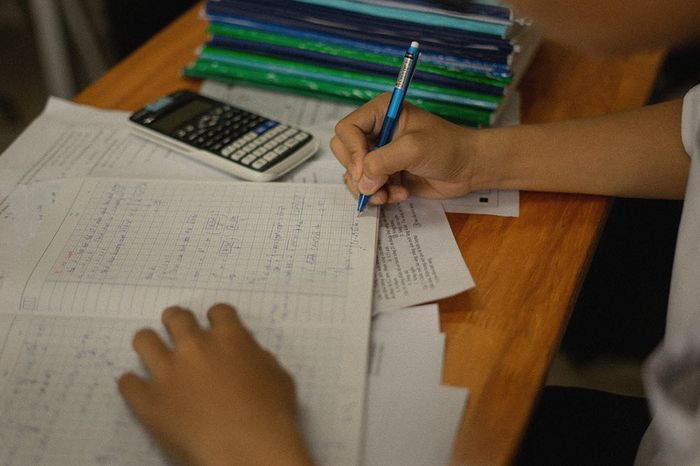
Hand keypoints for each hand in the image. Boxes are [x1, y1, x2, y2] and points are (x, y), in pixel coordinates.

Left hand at [118, 304, 312, 465]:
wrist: (246, 450)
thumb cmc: (271, 415)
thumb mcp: (278, 377)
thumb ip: (258, 358)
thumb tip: (247, 356)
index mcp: (229, 338)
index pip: (218, 311)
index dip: (217, 318)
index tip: (216, 327)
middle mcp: (194, 346)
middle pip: (177, 317)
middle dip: (178, 322)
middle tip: (180, 333)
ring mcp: (167, 372)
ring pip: (144, 340)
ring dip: (151, 344)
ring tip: (155, 354)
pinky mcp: (147, 400)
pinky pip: (127, 383)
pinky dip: (133, 384)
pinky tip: (141, 390)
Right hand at [331, 93, 479, 204]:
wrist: (468, 168)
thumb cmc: (446, 148)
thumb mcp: (413, 149)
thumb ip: (382, 162)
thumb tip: (362, 182)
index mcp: (380, 113)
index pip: (347, 129)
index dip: (351, 152)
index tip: (364, 171)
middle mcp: (376, 131)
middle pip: (344, 153)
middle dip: (358, 174)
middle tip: (377, 186)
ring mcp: (380, 154)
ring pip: (353, 174)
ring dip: (370, 189)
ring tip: (390, 194)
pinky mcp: (386, 174)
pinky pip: (368, 188)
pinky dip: (380, 195)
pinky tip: (401, 194)